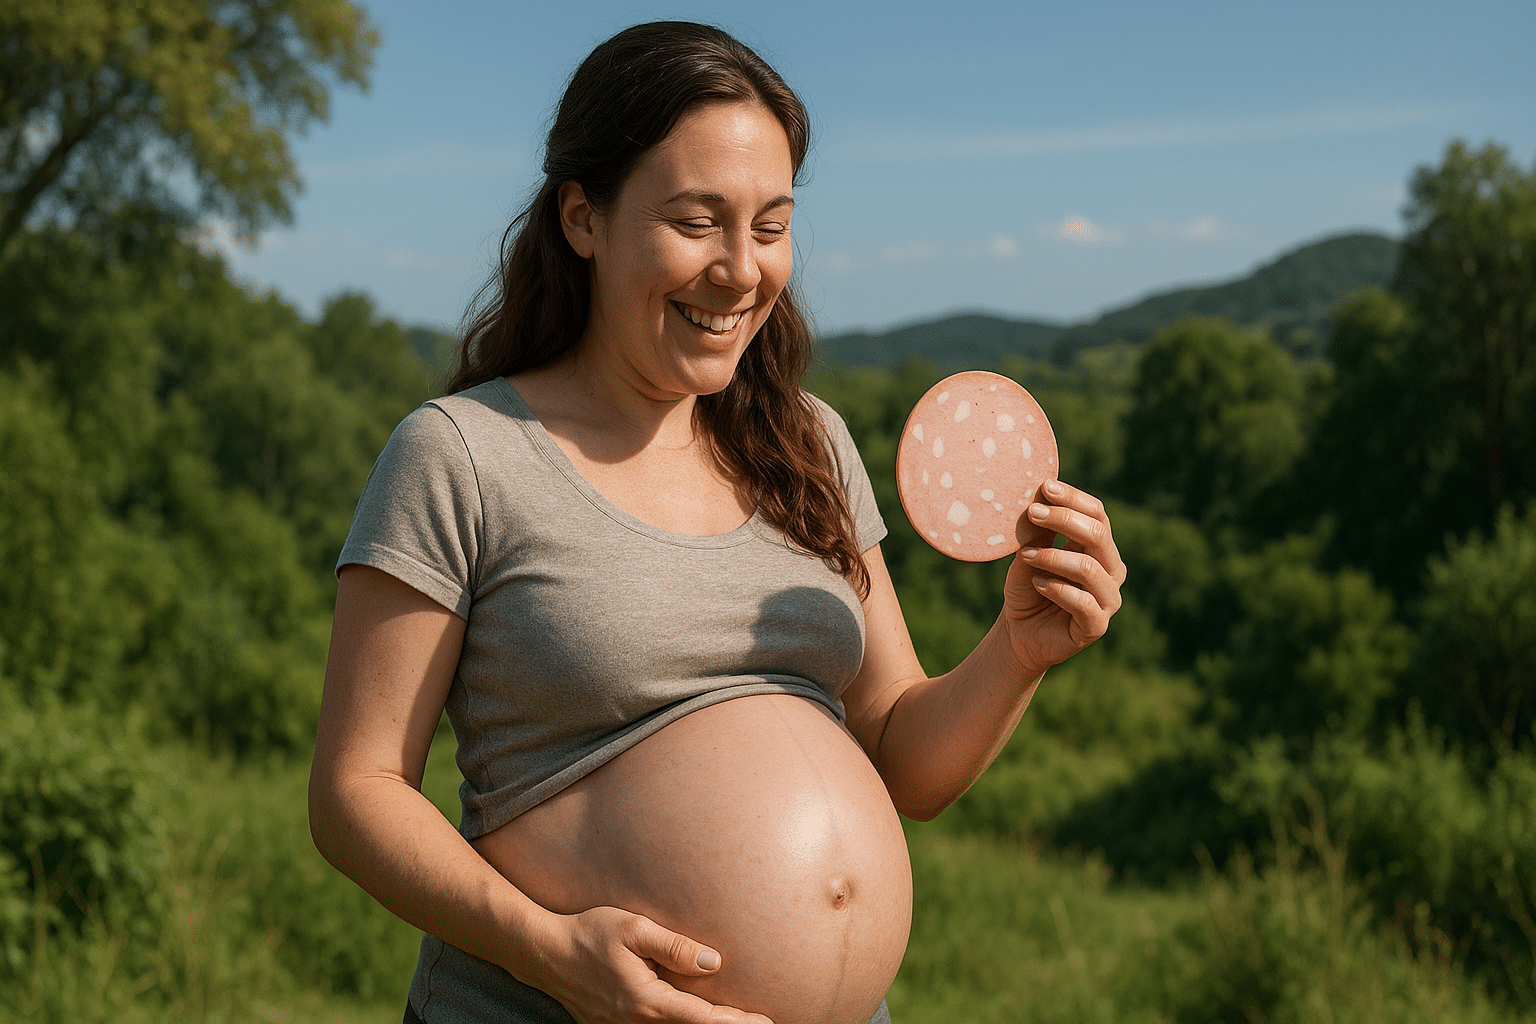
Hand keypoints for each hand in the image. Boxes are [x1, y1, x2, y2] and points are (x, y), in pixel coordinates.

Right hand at [535, 906, 774, 1023]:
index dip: (736, 1023)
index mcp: (645, 1001)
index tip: (765, 1023)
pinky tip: (695, 1018)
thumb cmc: (588, 933)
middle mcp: (636, 1022)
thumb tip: (715, 963)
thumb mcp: (633, 929)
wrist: (543, 952)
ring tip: (734, 1020)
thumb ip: (676, 947)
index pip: (702, 1019)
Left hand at [1002, 479, 1124, 677]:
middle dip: (1064, 519)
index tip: (1044, 486)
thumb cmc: (1027, 587)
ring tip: (1025, 556)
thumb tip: (1038, 495)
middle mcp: (1110, 570)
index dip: (1072, 498)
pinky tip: (1037, 584)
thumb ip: (1038, 531)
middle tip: (1032, 513)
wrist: (1019, 632)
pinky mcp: (1097, 626)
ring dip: (1053, 557)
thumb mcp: (1028, 553)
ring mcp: (1108, 599)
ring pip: (1088, 568)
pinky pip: (1083, 603)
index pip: (1096, 513)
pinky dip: (1057, 589)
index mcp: (1098, 547)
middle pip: (1098, 534)